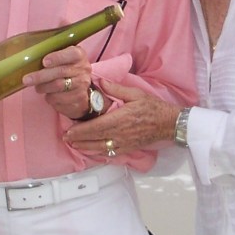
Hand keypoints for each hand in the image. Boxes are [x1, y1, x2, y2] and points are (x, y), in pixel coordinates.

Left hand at [24, 45, 94, 119]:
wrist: (81, 91)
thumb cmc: (66, 70)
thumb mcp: (63, 59)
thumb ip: (51, 56)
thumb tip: (29, 58)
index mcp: (79, 55)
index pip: (71, 54)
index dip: (57, 57)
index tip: (44, 62)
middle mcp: (83, 69)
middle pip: (61, 71)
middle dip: (41, 76)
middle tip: (26, 79)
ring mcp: (82, 85)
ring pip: (58, 86)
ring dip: (43, 87)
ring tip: (38, 87)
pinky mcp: (78, 99)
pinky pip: (59, 99)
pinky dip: (49, 97)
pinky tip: (48, 94)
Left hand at [60, 79, 179, 158]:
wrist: (168, 123)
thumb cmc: (153, 108)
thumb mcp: (135, 93)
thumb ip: (115, 88)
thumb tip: (99, 81)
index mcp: (120, 119)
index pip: (95, 127)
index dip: (80, 130)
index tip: (69, 131)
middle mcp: (120, 133)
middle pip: (94, 139)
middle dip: (78, 139)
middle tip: (66, 138)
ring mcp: (124, 143)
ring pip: (100, 148)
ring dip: (85, 147)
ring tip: (74, 144)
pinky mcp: (128, 148)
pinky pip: (110, 153)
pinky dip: (98, 152)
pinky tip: (91, 150)